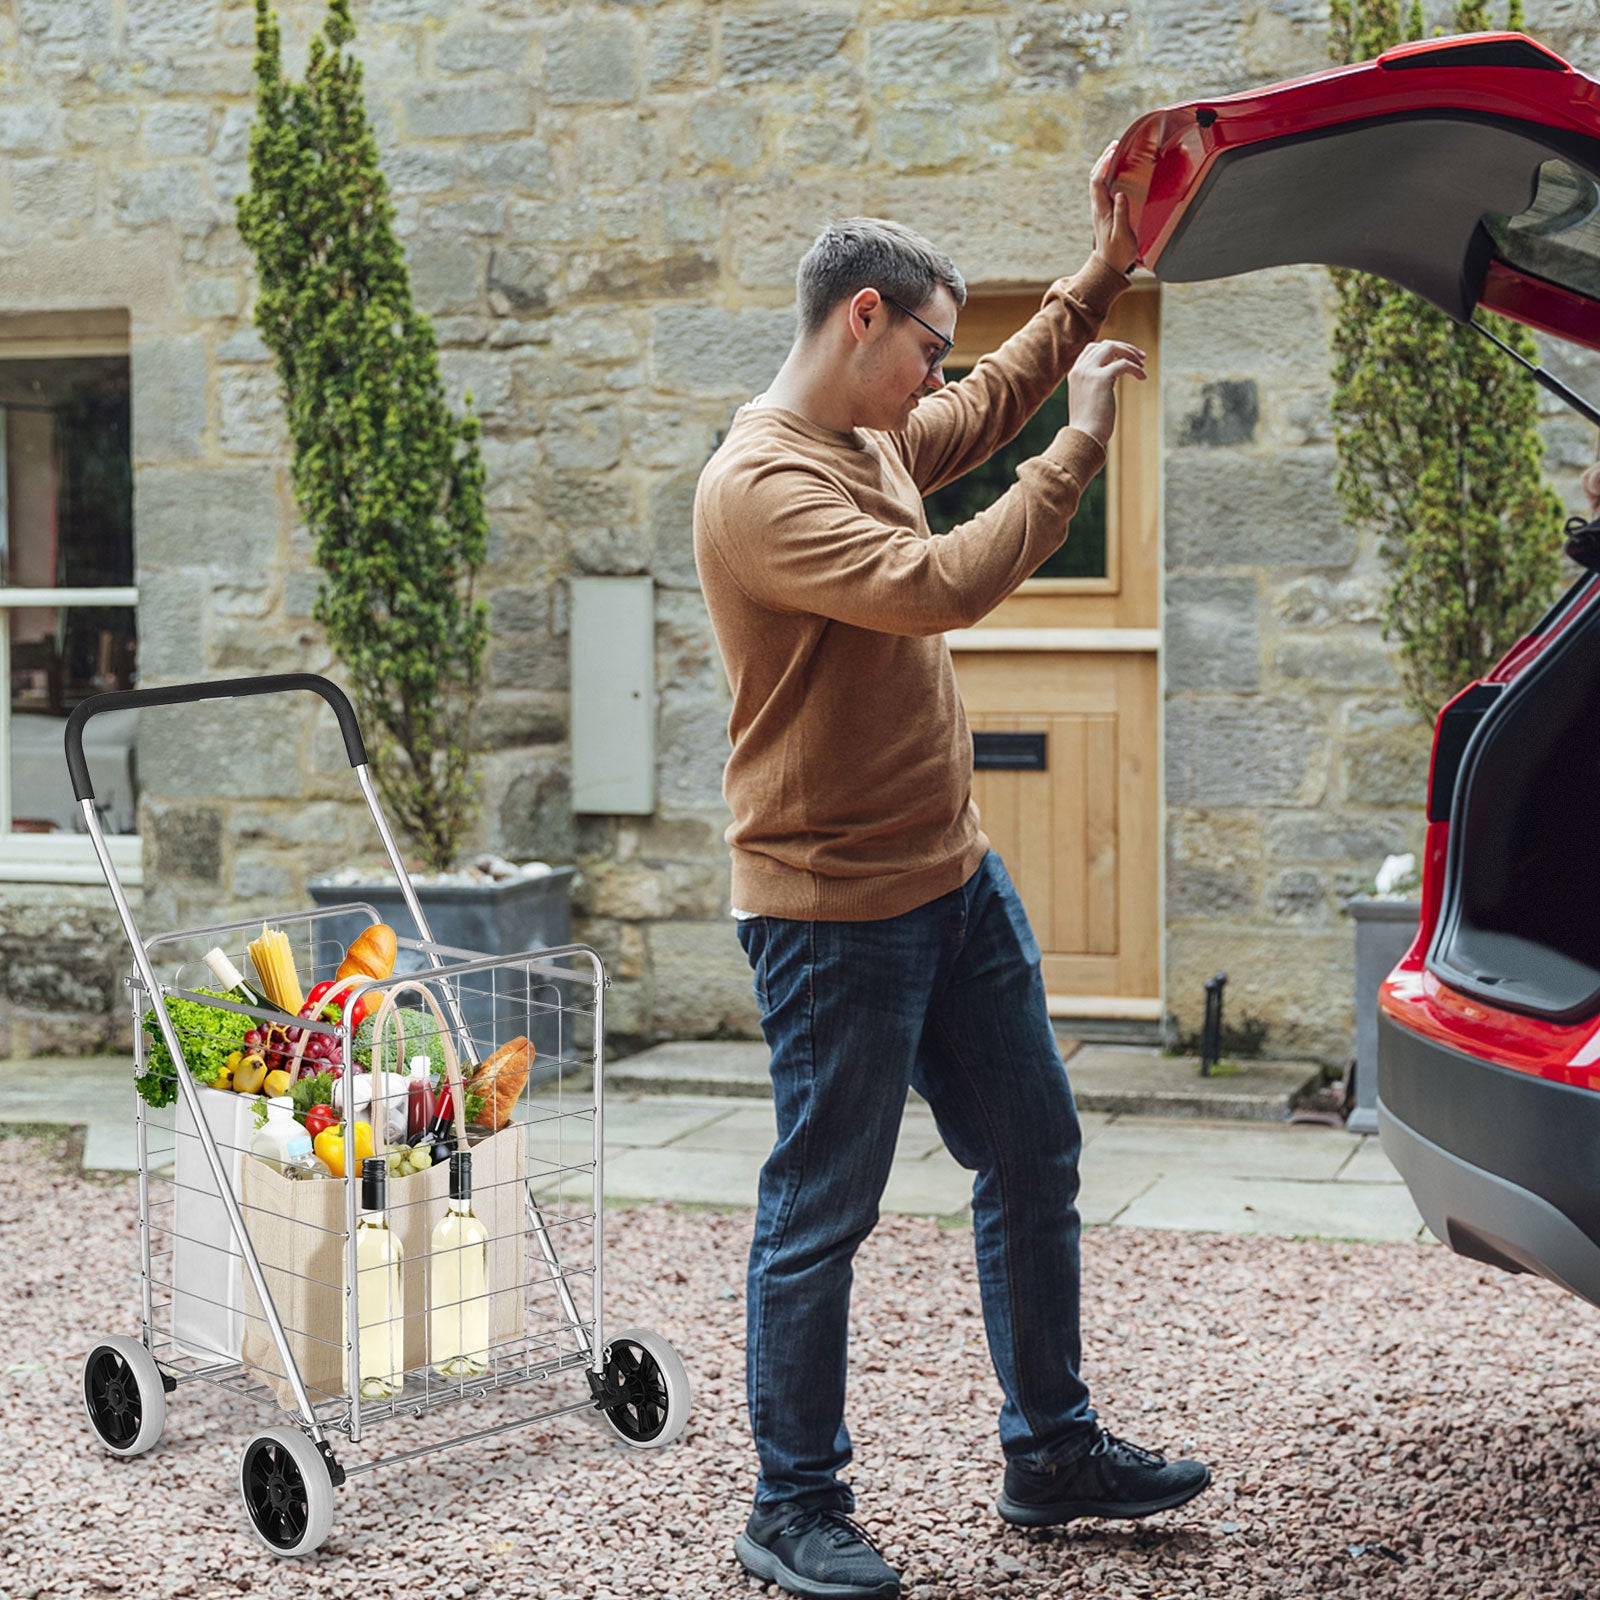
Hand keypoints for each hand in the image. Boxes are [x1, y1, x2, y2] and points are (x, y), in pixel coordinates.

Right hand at [1066, 339, 1145, 445]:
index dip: (1111, 349)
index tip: (1125, 357)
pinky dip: (1136, 369)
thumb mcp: (1088, 399)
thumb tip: (1111, 379)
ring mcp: (1090, 372)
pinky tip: (1142, 378)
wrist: (1084, 438)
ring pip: (1113, 348)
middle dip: (1125, 348)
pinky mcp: (1101, 379)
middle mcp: (1080, 369)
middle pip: (1105, 345)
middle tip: (1140, 358)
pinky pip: (1124, 364)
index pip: (1093, 349)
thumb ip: (1095, 385)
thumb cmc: (1088, 426)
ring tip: (1142, 364)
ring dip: (1131, 353)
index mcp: (1075, 373)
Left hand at [1090, 140, 1137, 274]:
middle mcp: (1098, 207)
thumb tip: (1121, 194)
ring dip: (1104, 165)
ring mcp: (1099, 209)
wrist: (1108, 265)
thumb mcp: (1123, 235)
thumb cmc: (1118, 252)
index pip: (1097, 181)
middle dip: (1103, 159)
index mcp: (1102, 210)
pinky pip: (1102, 188)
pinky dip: (1107, 175)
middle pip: (1095, 177)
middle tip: (1114, 145)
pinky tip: (1116, 171)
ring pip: (1097, 182)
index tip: (1113, 151)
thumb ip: (1122, 214)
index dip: (1103, 164)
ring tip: (1115, 152)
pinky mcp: (1104, 211)